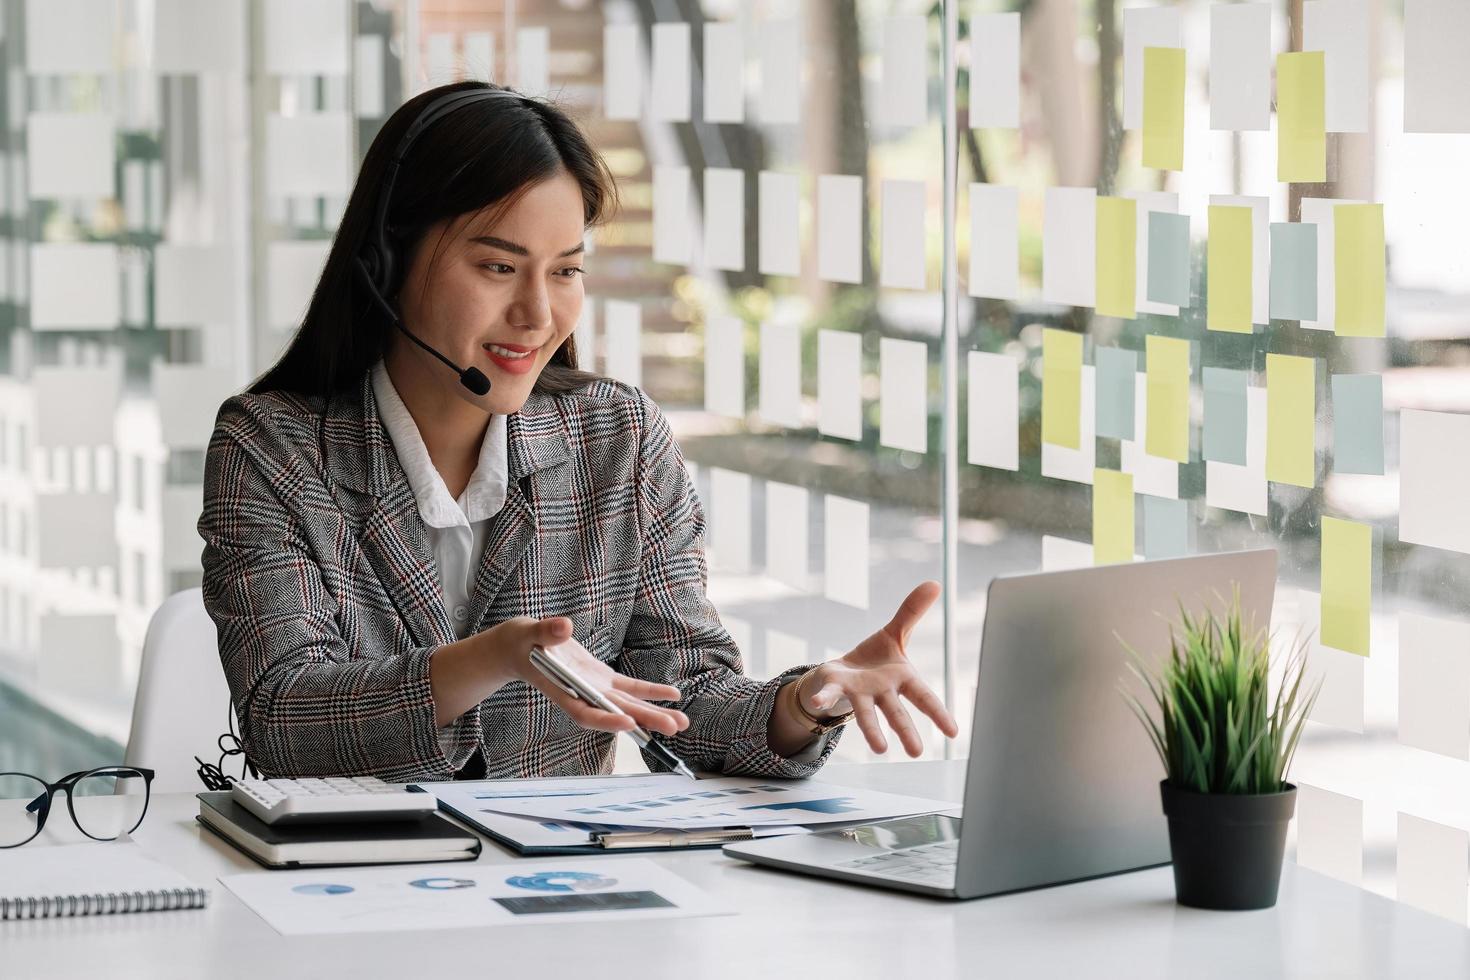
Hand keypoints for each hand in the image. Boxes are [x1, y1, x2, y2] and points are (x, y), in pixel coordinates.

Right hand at [491, 616, 689, 736]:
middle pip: (616, 712)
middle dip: (645, 720)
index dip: (606, 719)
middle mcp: (582, 695)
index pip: (585, 712)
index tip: (628, 723)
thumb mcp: (530, 633)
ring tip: (682, 722)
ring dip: (655, 712)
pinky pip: (629, 688)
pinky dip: (650, 691)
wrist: (522, 647)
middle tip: (674, 727)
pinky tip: (673, 695)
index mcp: (562, 691)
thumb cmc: (522, 641)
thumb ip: (547, 632)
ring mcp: (595, 689)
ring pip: (628, 704)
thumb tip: (564, 627)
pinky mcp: (602, 678)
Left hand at [798, 581, 959, 756]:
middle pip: (896, 712)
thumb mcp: (895, 632)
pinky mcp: (836, 689)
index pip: (924, 697)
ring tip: (879, 749)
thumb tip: (935, 583)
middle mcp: (882, 692)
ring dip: (872, 731)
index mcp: (901, 679)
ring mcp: (859, 694)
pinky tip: (816, 704)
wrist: (844, 673)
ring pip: (866, 713)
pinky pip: (829, 694)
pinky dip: (823, 699)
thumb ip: (912, 611)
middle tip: (916, 752)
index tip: (953, 732)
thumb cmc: (876, 660)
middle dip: (906, 731)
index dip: (938, 713)